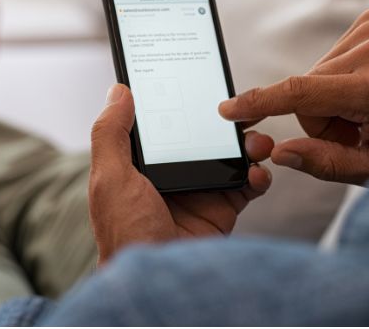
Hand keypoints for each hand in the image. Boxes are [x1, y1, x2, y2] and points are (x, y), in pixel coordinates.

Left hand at [89, 84, 272, 264]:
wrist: (159, 285)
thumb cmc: (125, 233)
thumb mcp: (110, 178)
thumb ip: (111, 133)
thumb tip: (118, 90)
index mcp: (143, 163)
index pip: (167, 122)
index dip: (184, 103)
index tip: (202, 82)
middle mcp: (173, 173)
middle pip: (205, 135)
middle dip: (227, 122)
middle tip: (243, 111)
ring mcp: (200, 191)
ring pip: (231, 155)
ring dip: (249, 144)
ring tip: (257, 142)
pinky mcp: (222, 210)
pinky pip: (247, 185)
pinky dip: (258, 176)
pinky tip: (257, 173)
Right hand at [219, 10, 368, 184]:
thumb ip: (325, 162)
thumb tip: (279, 154)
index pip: (300, 93)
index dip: (259, 103)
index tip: (228, 109)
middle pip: (306, 89)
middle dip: (322, 116)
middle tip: (362, 129)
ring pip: (317, 73)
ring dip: (333, 96)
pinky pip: (332, 55)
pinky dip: (343, 76)